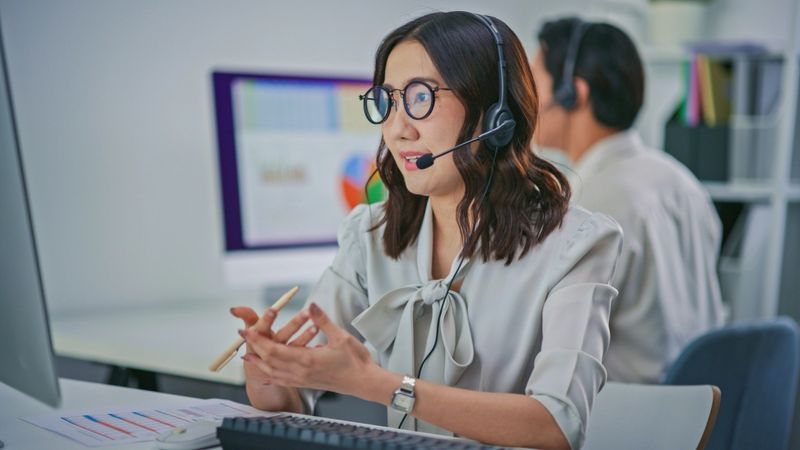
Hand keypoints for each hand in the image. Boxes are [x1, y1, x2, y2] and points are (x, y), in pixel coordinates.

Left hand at [239, 302, 379, 397]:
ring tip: (247, 356)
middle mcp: (300, 371)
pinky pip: (283, 380)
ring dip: (259, 363)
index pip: (274, 349)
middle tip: (242, 335)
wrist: (364, 382)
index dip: (258, 340)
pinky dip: (271, 375)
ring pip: (274, 372)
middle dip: (254, 347)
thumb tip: (311, 305)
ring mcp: (302, 379)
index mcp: (306, 359)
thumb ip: (323, 320)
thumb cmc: (355, 360)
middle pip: (269, 360)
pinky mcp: (307, 383)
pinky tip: (267, 374)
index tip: (246, 329)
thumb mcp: (340, 336)